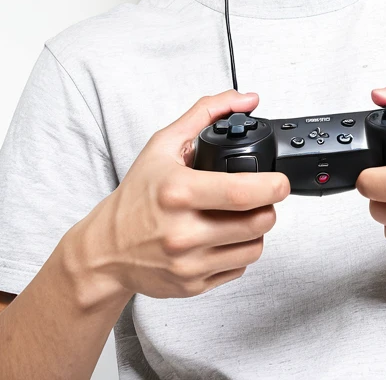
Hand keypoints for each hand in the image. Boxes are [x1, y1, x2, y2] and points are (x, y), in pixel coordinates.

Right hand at [68, 90, 289, 300]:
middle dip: (269, 207)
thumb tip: (245, 99)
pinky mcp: (192, 286)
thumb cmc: (137, 195)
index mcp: (178, 192)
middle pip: (255, 223)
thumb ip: (205, 113)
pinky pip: (238, 269)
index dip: (272, 186)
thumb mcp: (164, 144)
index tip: (280, 182)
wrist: (105, 249)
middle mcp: (183, 232)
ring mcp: (189, 263)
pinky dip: (239, 252)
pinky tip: (223, 237)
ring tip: (242, 216)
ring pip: (253, 249)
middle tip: (262, 197)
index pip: (240, 193)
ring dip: (257, 230)